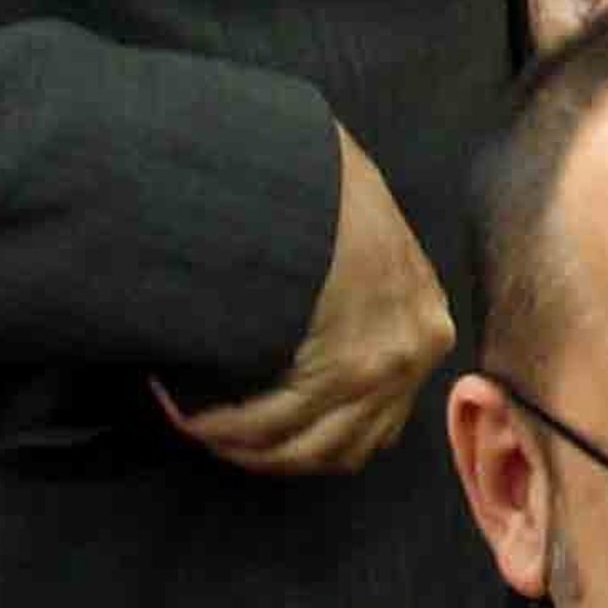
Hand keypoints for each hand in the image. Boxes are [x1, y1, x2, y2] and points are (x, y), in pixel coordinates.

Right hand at [153, 123, 454, 476]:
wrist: (309, 154)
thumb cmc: (323, 187)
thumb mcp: (365, 243)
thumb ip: (358, 303)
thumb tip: (306, 351)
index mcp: (421, 327)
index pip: (374, 423)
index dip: (310, 436)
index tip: (259, 434)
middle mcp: (412, 356)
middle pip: (340, 447)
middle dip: (269, 452)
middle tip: (212, 436)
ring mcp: (385, 366)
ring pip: (306, 444)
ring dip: (241, 444)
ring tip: (189, 421)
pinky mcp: (348, 365)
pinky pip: (277, 422)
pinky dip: (227, 425)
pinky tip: (186, 408)